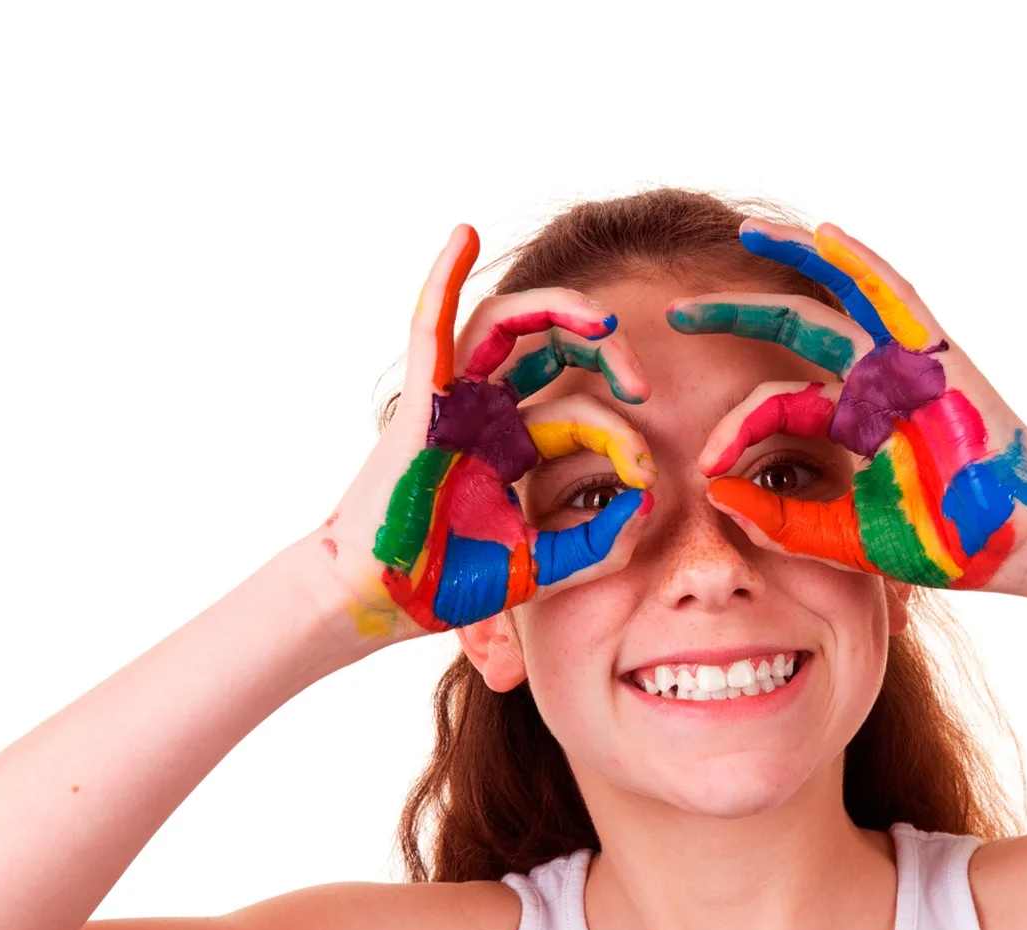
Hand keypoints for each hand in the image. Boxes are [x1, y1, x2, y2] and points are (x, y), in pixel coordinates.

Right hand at [317, 224, 656, 640]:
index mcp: (513, 445)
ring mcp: (453, 401)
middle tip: (640, 382)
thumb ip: (596, 545)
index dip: (621, 435)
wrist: (380, 599)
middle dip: (602, 350)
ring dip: (554, 308)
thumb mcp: (540, 566)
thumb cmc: (448, 585)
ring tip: (601, 321)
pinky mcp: (420, 402)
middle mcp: (486, 412)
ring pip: (503, 323)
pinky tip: (463, 233)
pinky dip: (443, 277)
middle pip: (550, 345)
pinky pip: (430, 328)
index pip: (580, 411)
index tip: (646, 477)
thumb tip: (646, 506)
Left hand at [667, 220, 1026, 591]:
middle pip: (790, 328)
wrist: (1009, 542)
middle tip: (675, 311)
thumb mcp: (837, 536)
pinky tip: (826, 235)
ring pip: (838, 294)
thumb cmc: (933, 541)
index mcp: (847, 419)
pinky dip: (860, 264)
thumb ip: (777, 519)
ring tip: (745, 231)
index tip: (706, 465)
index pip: (772, 402)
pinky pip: (894, 295)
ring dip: (792, 258)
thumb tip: (712, 493)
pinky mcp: (934, 352)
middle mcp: (869, 379)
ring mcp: (901, 361)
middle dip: (732, 314)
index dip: (733, 427)